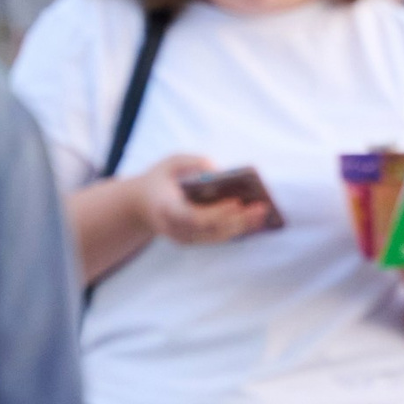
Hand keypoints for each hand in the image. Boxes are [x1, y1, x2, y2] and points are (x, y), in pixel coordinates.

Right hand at [135, 155, 271, 248]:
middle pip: (211, 230)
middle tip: (261, 207)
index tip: (236, 201)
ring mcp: (184, 238)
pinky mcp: (194, 241)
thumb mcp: (170, 162)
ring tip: (264, 212)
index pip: (192, 217)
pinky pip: (218, 236)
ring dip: (243, 226)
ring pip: (217, 237)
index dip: (215, 212)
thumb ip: (193, 163)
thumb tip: (220, 172)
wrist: (139, 205)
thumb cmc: (160, 180)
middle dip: (238, 219)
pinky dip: (238, 228)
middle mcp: (175, 229)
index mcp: (166, 209)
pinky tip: (256, 218)